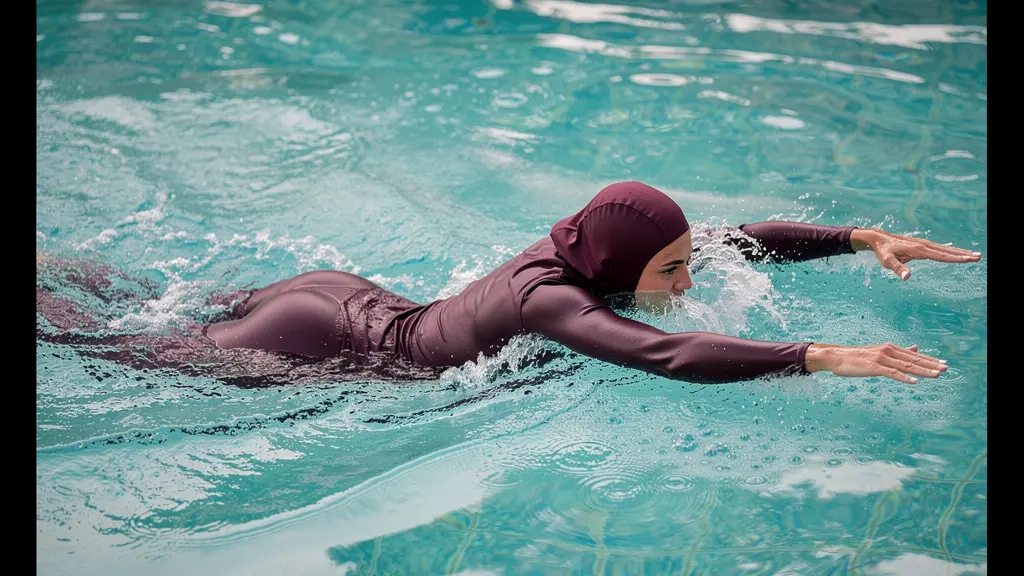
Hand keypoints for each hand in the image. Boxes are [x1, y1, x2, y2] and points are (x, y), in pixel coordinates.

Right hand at [804, 343, 945, 383]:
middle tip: (946, 368)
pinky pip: (892, 373)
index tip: (943, 363)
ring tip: (937, 375)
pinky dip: (904, 378)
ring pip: (906, 366)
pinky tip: (914, 382)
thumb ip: (899, 352)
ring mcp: (881, 359)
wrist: (837, 357)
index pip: (914, 355)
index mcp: (890, 348)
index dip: (929, 359)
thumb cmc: (857, 357)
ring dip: (922, 371)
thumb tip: (916, 348)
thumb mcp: (880, 352)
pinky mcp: (874, 367)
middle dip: (931, 365)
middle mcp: (888, 351)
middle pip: (913, 360)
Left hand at [850, 228, 979, 279]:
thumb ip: (897, 268)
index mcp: (918, 250)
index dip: (954, 258)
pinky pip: (939, 249)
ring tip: (973, 255)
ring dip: (959, 252)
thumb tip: (907, 277)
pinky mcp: (922, 246)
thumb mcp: (887, 262)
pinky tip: (958, 251)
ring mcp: (924, 245)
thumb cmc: (883, 251)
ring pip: (945, 249)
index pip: (940, 256)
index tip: (967, 259)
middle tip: (978, 257)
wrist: (879, 239)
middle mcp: (924, 245)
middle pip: (947, 251)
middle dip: (962, 254)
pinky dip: (950, 251)